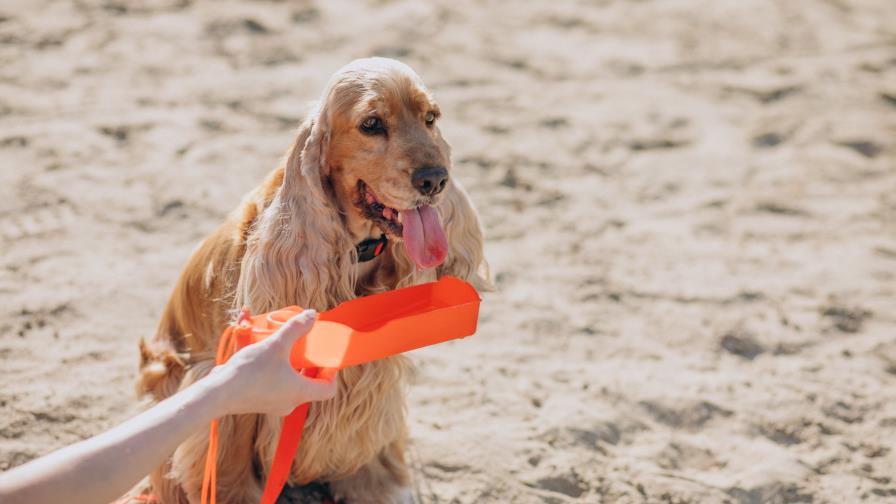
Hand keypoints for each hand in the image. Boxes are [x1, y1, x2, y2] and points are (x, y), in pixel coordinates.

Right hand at [208, 309, 337, 415]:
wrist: (217, 394)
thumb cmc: (250, 372)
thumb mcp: (276, 345)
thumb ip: (295, 329)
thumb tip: (312, 315)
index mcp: (300, 392)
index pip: (328, 389)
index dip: (331, 373)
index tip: (326, 358)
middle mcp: (289, 402)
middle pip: (310, 385)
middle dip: (310, 366)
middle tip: (308, 350)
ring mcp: (273, 405)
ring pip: (291, 384)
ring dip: (291, 367)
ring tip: (286, 349)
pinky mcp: (259, 402)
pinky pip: (274, 385)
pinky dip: (274, 371)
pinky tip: (263, 356)